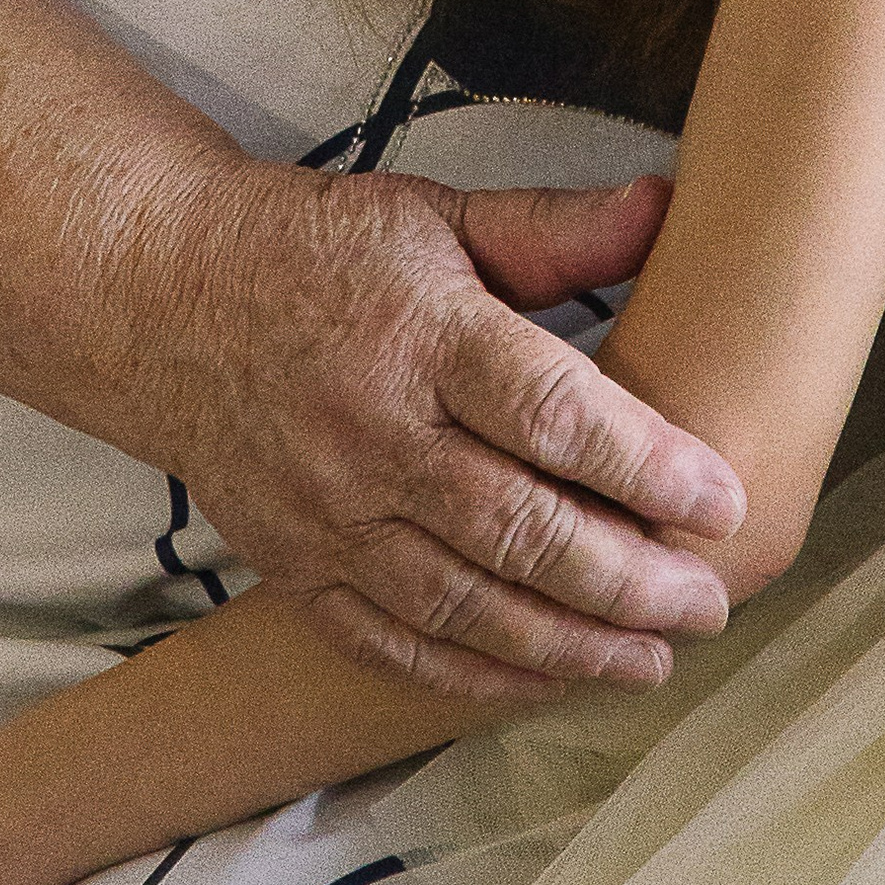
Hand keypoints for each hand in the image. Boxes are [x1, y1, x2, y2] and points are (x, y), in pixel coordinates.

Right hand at [138, 163, 741, 699]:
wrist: (161, 297)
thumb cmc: (316, 248)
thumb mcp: (435, 215)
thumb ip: (553, 230)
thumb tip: (668, 205)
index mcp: (419, 331)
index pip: (549, 413)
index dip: (645, 465)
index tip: (722, 498)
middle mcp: (373, 431)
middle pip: (519, 527)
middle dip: (629, 579)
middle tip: (708, 601)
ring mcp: (329, 512)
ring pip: (466, 604)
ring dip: (570, 644)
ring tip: (652, 658)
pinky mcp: (296, 566)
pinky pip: (395, 643)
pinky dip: (476, 674)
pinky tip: (545, 678)